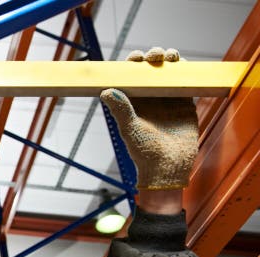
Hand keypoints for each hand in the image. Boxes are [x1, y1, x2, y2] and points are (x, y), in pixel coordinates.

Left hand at [100, 47, 198, 189]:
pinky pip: (185, 81)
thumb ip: (121, 110)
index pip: (130, 76)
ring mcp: (167, 98)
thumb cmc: (144, 152)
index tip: (135, 58)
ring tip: (171, 56)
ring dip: (170, 59)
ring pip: (168, 71)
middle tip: (156, 54)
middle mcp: (148, 97)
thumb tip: (105, 91)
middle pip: (150, 69)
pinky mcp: (184, 102)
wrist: (169, 167)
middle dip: (153, 56)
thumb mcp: (130, 129)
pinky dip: (186, 71)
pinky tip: (184, 65)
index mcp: (131, 101)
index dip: (132, 63)